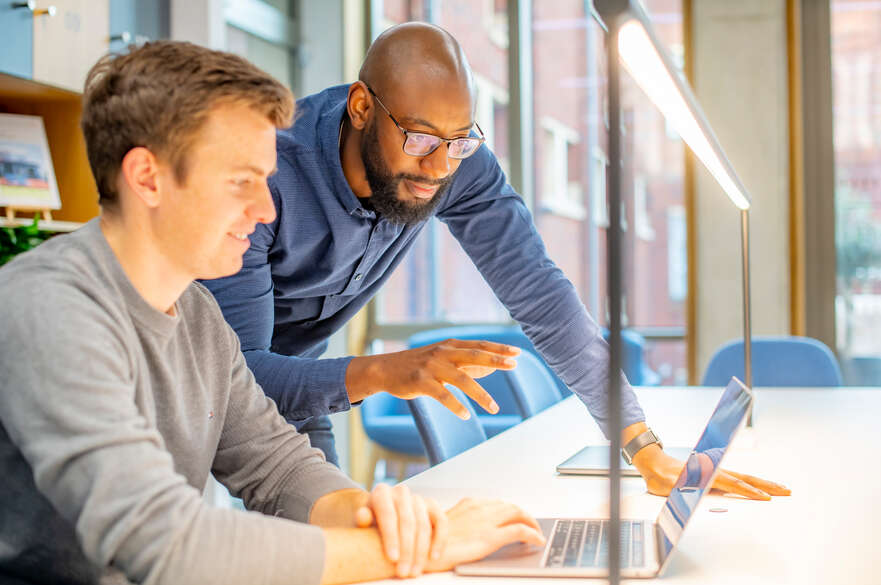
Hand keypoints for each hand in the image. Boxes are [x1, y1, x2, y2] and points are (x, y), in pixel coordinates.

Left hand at [310, 485, 446, 577]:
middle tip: (403, 572)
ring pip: (424, 525)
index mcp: (381, 492)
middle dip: (407, 550)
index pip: (388, 515)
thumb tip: (362, 516)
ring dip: (421, 551)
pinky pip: (441, 521)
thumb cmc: (371, 523)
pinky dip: (440, 540)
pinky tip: (434, 557)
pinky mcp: (432, 505)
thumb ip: (362, 520)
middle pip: (408, 522)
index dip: (391, 538)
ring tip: (414, 571)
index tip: (392, 559)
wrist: (384, 518)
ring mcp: (418, 498)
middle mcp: (401, 492)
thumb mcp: (363, 522)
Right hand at [346, 339, 521, 417]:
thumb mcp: (442, 360)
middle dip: (495, 360)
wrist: (385, 369)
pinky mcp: (421, 381)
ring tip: (494, 408)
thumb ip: (466, 364)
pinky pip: (442, 395)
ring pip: (461, 379)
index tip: (517, 353)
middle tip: (514, 365)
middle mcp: (442, 353)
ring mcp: (431, 366)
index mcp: (450, 345)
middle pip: (474, 355)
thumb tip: (492, 368)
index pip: (479, 345)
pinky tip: (466, 414)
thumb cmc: (418, 365)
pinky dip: (455, 405)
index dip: (498, 349)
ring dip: (480, 394)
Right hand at [426, 498, 545, 572]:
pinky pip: (519, 531)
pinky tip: (537, 541)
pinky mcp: (490, 537)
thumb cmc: (431, 543)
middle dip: (525, 515)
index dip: (511, 511)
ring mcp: (486, 522)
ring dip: (532, 522)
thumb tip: (476, 530)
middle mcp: (479, 508)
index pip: (498, 503)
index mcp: (469, 504)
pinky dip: (532, 534)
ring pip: (519, 514)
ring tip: (537, 532)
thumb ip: (465, 523)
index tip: (517, 518)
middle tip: (532, 525)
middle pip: (511, 506)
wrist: (422, 551)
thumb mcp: (449, 526)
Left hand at [633, 446, 790, 500]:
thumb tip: (698, 488)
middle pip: (746, 478)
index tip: (766, 497)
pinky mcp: (714, 474)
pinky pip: (737, 478)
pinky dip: (751, 482)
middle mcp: (714, 471)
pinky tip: (758, 486)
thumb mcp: (670, 484)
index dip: (750, 492)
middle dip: (767, 485)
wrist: (654, 464)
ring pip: (744, 477)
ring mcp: (716, 471)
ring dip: (763, 483)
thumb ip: (684, 486)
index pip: (733, 484)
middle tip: (786, 491)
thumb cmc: (662, 476)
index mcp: (707, 474)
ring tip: (780, 488)